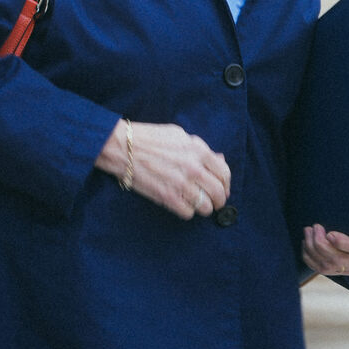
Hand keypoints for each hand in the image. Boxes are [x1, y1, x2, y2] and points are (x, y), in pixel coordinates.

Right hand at [97, 119, 230, 219]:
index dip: (226, 184)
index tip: (223, 189)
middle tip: (214, 203)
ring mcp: (181, 184)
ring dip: (203, 208)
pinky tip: (181, 205)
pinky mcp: (167, 197)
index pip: (224, 173)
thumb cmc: (148, 138)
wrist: (122, 147)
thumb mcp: (178, 135)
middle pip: (219, 193)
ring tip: (197, 205)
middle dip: (219, 201)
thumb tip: (218, 159)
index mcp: (198, 150)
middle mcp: (193, 167)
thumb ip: (200, 148)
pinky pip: (188, 213)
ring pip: (205, 206)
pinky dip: (187, 211)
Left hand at [302, 224, 348, 277]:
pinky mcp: (345, 271)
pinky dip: (311, 259)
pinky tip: (306, 245)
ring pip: (330, 267)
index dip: (345, 243)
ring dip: (313, 250)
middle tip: (313, 227)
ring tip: (307, 232)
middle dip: (321, 244)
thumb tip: (348, 191)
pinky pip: (324, 270)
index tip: (329, 233)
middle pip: (341, 260)